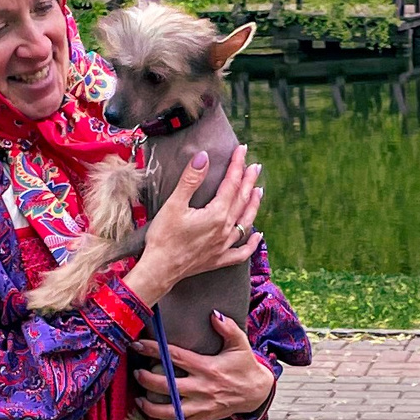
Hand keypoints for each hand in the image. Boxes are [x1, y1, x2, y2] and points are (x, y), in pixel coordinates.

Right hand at [124, 149, 262, 305]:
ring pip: (246, 222)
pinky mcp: (219, 259)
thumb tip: (204, 156)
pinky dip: (252, 243)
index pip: (231, 184)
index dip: (237, 165)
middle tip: (255, 167)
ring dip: (253, 205)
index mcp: (216, 214)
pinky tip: (258, 235)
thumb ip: (191, 180)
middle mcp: (225, 230)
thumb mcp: (175, 204)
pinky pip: (242, 252)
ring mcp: (224, 246)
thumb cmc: (164, 237)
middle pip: (242, 201)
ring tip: (259, 191)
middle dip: (249, 181)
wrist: (160, 269)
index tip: (242, 149)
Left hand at [132, 320, 276, 419]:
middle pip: (167, 386)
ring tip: (139, 398)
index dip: (153, 350)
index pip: (175, 357)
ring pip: (169, 412)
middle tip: (136, 372)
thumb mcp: (240, 344)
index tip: (137, 344)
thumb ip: (228, 328)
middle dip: (146, 379)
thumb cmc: (244, 366)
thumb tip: (214, 314)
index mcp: (208, 368)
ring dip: (149, 407)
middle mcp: (202, 388)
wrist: (257, 393)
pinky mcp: (202, 419)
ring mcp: (201, 407)